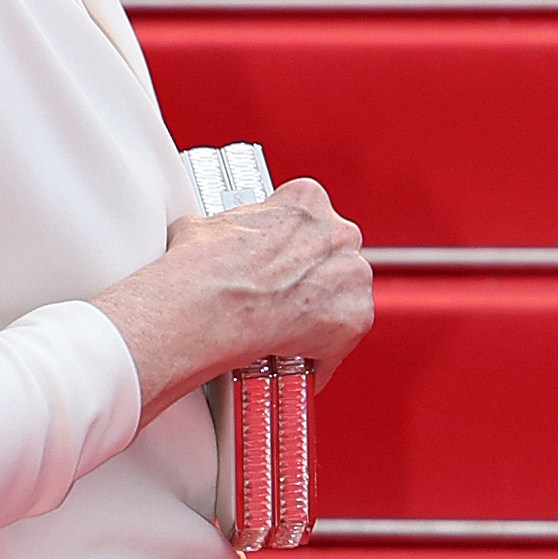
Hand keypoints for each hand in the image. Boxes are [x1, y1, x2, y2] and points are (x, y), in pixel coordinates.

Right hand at [93, 175, 377, 429]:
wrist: (207, 312)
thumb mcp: (204, 229)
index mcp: (305, 201)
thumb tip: (208, 239)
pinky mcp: (354, 318)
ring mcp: (351, 276)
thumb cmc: (203, 272)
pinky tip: (293, 357)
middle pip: (333, 256)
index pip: (309, 219)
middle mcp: (337, 233)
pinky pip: (343, 337)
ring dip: (318, 313)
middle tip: (279, 299)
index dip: (290, 245)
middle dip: (309, 279)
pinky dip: (320, 351)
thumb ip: (225, 231)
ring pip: (342, 295)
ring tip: (284, 332)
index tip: (276, 263)